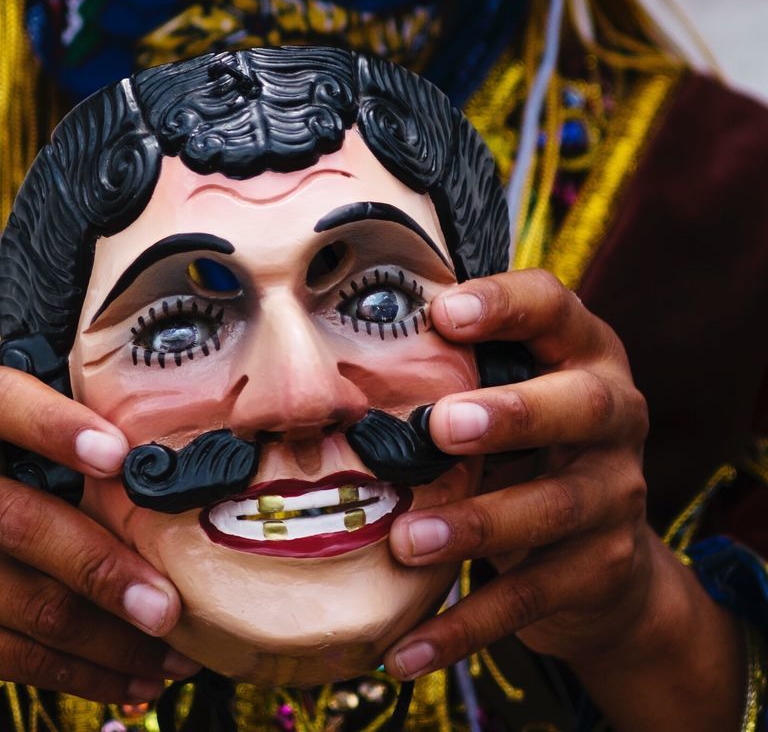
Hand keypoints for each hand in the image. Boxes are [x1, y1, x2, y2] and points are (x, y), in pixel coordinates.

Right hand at [0, 358, 197, 730]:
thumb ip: (50, 406)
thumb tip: (156, 417)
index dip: (57, 425)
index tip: (120, 455)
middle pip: (24, 524)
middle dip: (107, 567)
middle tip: (171, 601)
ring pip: (33, 606)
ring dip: (115, 635)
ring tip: (174, 645)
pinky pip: (20, 657)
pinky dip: (88, 672)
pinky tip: (135, 674)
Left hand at [384, 268, 657, 677]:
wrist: (608, 563)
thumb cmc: (525, 446)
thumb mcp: (506, 393)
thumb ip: (457, 366)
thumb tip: (337, 346)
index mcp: (584, 353)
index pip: (557, 307)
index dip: (507, 304)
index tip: (444, 312)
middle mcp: (614, 416)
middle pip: (582, 405)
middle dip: (513, 413)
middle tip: (441, 426)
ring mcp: (616, 496)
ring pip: (553, 508)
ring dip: (476, 525)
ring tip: (405, 540)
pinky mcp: (600, 570)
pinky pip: (528, 599)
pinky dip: (462, 628)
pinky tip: (405, 650)